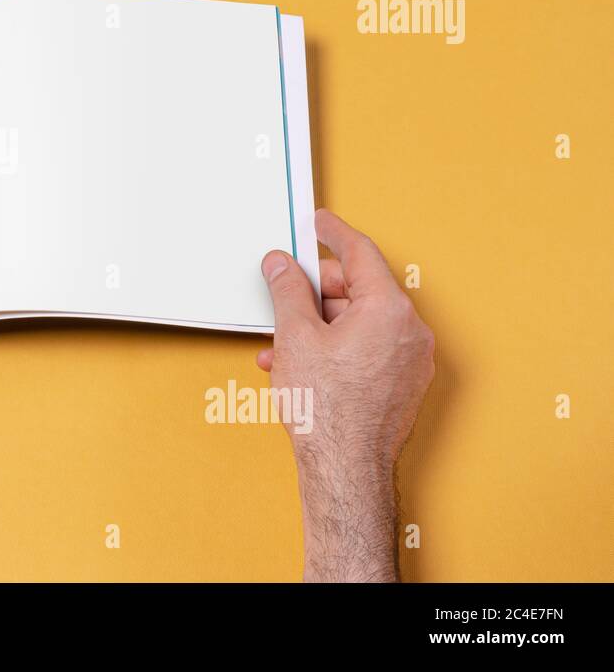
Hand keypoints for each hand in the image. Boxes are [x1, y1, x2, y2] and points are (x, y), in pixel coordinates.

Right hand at [258, 208, 433, 581]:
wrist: (344, 470)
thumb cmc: (326, 410)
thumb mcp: (294, 336)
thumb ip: (288, 290)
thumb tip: (281, 265)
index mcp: (389, 310)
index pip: (360, 254)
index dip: (333, 233)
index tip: (319, 222)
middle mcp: (410, 331)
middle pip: (359, 289)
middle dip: (317, 292)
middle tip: (284, 296)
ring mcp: (411, 360)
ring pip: (360, 322)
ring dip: (320, 326)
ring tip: (283, 346)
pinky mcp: (404, 384)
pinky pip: (369, 349)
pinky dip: (337, 348)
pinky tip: (302, 365)